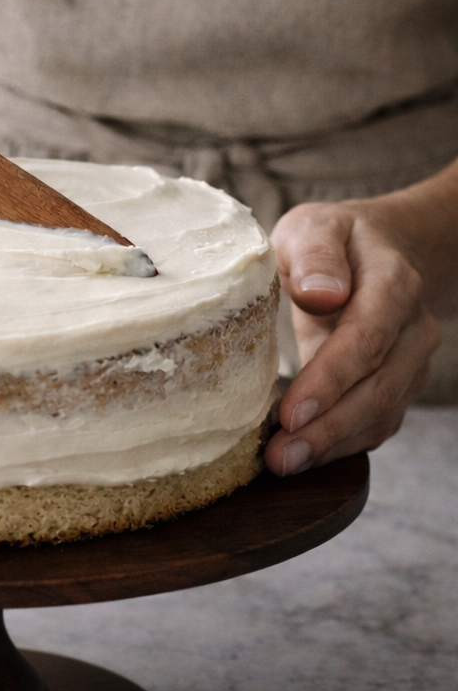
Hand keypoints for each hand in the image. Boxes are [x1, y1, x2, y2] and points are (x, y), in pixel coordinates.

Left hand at [265, 200, 441, 475]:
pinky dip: (339, 445)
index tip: (291, 413)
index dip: (330, 380)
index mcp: (392, 283)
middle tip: (279, 458)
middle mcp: (412, 328)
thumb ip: (315, 253)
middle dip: (326, 429)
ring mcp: (411, 361)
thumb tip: (321, 293)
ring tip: (282, 464)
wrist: (378, 251)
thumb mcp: (313, 226)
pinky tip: (303, 457)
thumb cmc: (333, 242)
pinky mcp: (398, 386)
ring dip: (331, 445)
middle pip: (377, 388)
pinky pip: (376, 424)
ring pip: (380, 414)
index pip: (367, 338)